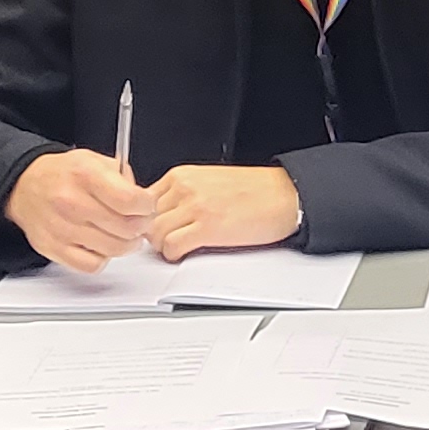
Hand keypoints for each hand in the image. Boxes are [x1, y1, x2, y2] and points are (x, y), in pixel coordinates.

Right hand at [5, 147, 152, 272]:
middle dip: (141, 226)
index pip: (131, 201)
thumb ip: (124, 178)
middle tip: (140, 221)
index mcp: (85, 175)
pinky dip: (102, 258)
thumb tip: (145, 202)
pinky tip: (101, 244)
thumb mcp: (95, 160)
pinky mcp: (53, 248)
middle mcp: (71, 202)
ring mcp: (61, 228)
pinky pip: (92, 265)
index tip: (147, 206)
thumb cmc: (64, 174)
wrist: (25, 186)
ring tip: (123, 233)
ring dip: (126, 244)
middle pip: (126, 228)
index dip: (147, 206)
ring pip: (113, 249)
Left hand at [136, 164, 304, 259]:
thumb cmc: (256, 191)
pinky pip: (172, 247)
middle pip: (145, 218)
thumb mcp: (210, 182)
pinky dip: (174, 255)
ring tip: (179, 247)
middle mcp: (185, 188)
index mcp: (183, 175)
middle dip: (153, 233)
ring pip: (155, 234)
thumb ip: (183, 194)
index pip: (142, 200)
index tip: (156, 228)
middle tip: (167, 241)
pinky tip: (187, 252)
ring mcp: (195, 207)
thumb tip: (160, 215)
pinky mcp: (207, 228)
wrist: (286, 195)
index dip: (146, 218)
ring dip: (163, 246)